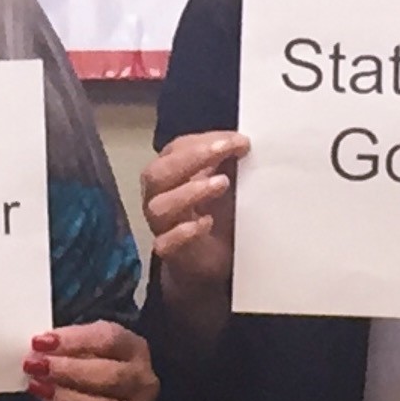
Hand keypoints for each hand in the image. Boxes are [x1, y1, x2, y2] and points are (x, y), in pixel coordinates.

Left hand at [27, 322, 157, 400]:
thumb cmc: (89, 373)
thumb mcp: (82, 351)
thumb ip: (65, 348)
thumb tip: (37, 349)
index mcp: (133, 348)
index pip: (109, 340)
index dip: (74, 341)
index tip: (40, 343)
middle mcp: (141, 380)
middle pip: (111, 375)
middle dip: (69, 371)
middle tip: (37, 367)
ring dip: (69, 400)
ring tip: (40, 390)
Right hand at [138, 130, 243, 347]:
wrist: (214, 259)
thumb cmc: (218, 213)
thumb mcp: (226, 180)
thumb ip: (228, 161)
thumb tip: (242, 141)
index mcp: (170, 171)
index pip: (177, 149)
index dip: (205, 141)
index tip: (238, 141)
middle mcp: (158, 195)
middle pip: (158, 173)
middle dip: (192, 158)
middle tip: (223, 151)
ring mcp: (161, 224)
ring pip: (159, 206)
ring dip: (190, 192)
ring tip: (221, 184)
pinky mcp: (170, 252)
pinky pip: (165, 242)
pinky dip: (183, 232)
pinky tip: (205, 223)